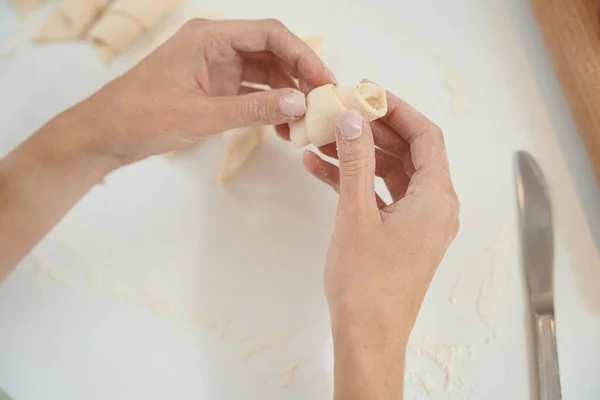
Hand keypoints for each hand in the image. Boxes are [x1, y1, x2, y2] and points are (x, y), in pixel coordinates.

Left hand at [70, 18, 335, 165]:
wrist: (105, 135)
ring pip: (264, 73)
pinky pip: (250, 92)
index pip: (270, 35)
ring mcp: (214, 67)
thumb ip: (252, 110)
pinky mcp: (212, 87)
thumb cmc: (141, 117)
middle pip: (272, 52)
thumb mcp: (201, 115)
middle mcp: (215, 45)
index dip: (303, 55)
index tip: (324, 81)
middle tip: (323, 103)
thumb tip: (299, 103)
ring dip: (286, 94)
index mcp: (210, 37)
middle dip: (299, 76)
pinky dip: (268, 107)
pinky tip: (283, 126)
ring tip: (306, 120)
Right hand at [303, 87, 458, 398]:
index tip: (367, 92)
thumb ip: (355, 161)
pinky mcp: (400, 234)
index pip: (426, 136)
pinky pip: (380, 196)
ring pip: (390, 173)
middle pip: (408, 152)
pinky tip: (319, 169)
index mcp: (436, 198)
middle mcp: (434, 206)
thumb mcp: (356, 214)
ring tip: (321, 139)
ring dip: (358, 156)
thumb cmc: (366, 282)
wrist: (367, 336)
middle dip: (372, 130)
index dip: (397, 109)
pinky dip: (355, 181)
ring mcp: (418, 221)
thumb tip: (352, 118)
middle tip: (339, 112)